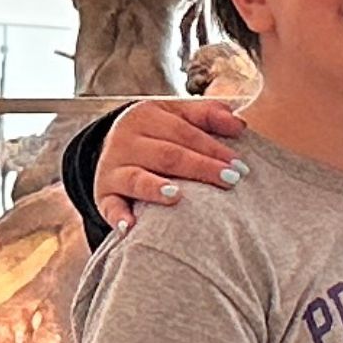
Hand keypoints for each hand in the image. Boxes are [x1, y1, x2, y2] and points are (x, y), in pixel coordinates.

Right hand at [96, 97, 249, 229]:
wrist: (112, 148)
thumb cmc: (158, 133)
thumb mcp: (177, 115)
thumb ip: (207, 115)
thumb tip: (239, 125)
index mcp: (145, 116)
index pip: (183, 132)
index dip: (213, 149)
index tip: (240, 166)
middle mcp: (125, 140)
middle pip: (166, 155)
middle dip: (200, 168)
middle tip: (231, 181)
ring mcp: (112, 168)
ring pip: (136, 178)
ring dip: (155, 188)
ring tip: (177, 196)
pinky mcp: (102, 194)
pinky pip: (109, 206)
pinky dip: (118, 217)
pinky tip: (130, 228)